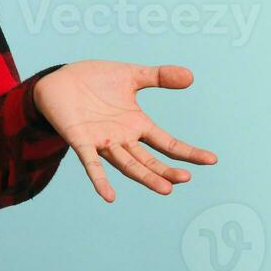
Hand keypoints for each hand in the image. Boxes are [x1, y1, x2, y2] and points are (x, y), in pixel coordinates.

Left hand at [32, 60, 216, 201]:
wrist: (58, 80)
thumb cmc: (94, 80)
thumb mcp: (130, 75)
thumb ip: (159, 76)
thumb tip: (191, 76)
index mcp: (136, 125)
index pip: (167, 143)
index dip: (188, 152)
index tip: (212, 159)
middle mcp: (121, 138)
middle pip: (148, 160)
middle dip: (166, 170)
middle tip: (185, 179)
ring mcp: (101, 142)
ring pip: (127, 164)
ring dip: (144, 177)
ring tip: (165, 189)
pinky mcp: (80, 140)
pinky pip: (91, 163)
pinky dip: (99, 180)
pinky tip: (108, 196)